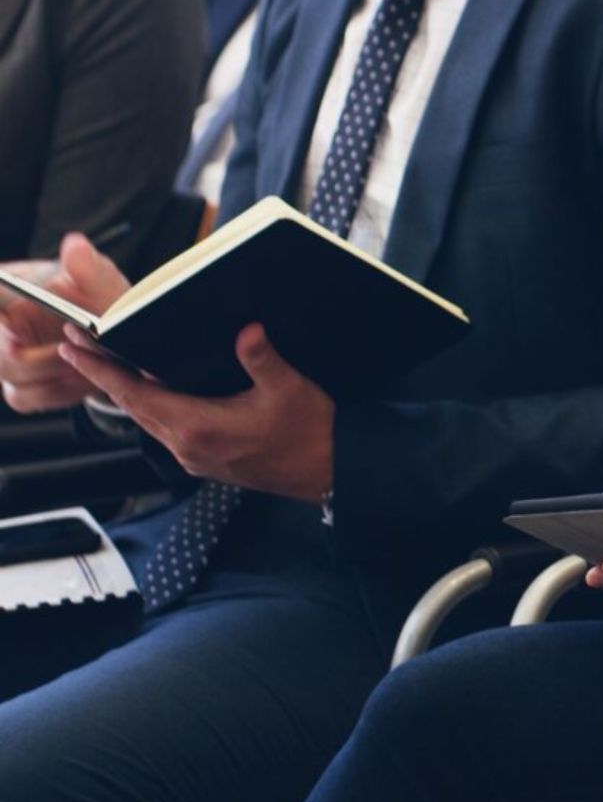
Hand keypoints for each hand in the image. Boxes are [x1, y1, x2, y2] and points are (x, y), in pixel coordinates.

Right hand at [0, 234, 129, 412]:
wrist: (113, 331)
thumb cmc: (100, 297)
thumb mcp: (100, 279)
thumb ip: (87, 266)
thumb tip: (76, 246)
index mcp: (5, 291)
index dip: (3, 329)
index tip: (16, 334)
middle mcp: (0, 326)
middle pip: (0, 352)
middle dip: (36, 355)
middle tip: (67, 348)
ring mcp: (4, 357)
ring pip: (13, 377)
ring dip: (54, 372)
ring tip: (86, 357)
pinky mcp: (18, 385)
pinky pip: (28, 396)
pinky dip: (58, 390)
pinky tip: (81, 374)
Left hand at [58, 323, 333, 501]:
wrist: (328, 471)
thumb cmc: (310, 433)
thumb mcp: (289, 388)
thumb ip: (262, 358)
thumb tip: (246, 330)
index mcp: (199, 428)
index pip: (135, 394)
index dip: (101, 369)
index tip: (74, 347)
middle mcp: (188, 446)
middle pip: (131, 407)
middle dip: (102, 375)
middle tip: (78, 345)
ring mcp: (195, 456)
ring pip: (146, 419)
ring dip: (123, 391)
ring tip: (107, 364)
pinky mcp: (206, 458)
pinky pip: (164, 428)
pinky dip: (149, 405)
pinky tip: (153, 390)